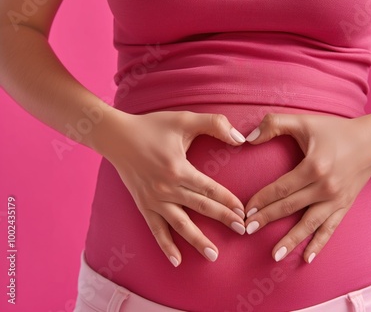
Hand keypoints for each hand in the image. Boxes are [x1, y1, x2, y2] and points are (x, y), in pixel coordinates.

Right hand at [99, 110, 246, 266]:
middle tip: (242, 231)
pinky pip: (156, 229)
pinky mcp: (143, 205)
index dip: (228, 201)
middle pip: (200, 207)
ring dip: (197, 240)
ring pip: (180, 224)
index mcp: (178, 168)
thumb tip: (241, 138)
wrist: (116, 136)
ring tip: (213, 255)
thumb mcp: (184, 119)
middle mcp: (166, 188)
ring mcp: (153, 200)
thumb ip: (214, 124)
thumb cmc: (151, 126)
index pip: (210, 189)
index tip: (244, 211)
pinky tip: (176, 260)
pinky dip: (165, 246)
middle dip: (223, 219)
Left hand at [244, 113, 370, 262]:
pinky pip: (330, 229)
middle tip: (247, 230)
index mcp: (314, 166)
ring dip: (291, 240)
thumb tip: (248, 138)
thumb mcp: (305, 121)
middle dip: (267, 219)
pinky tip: (307, 258)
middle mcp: (325, 187)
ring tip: (274, 255)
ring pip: (309, 224)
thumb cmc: (337, 129)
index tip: (246, 210)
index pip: (281, 188)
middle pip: (290, 207)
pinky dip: (319, 244)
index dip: (262, 199)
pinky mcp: (345, 206)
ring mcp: (337, 199)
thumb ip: (274, 124)